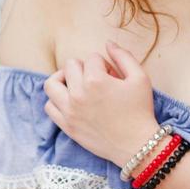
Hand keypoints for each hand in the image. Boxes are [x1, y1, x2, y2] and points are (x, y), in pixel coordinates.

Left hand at [42, 41, 160, 165]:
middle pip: (70, 66)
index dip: (105, 64)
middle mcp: (78, 94)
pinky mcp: (66, 126)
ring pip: (51, 84)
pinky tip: (71, 102)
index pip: (92, 58)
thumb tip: (108, 43)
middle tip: (98, 81)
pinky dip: (57, 100)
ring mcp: (69, 111)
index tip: (114, 77)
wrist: (137, 145)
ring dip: (63, 80)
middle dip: (85, 68)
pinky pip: (49, 106)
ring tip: (76, 85)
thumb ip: (124, 56)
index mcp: (96, 80)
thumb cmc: (140, 111)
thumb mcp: (140, 78)